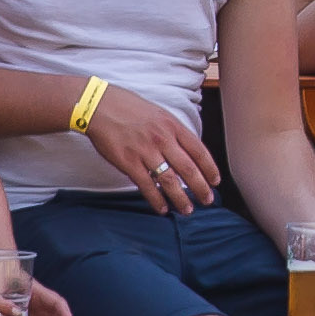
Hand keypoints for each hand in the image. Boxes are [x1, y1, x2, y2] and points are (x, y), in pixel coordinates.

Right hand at [80, 83, 221, 211]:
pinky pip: (146, 185)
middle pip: (188, 168)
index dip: (210, 168)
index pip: (199, 150)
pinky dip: (156, 199)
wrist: (99, 106)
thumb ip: (173, 132)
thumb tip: (186, 151)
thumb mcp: (159, 113)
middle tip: (208, 200)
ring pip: (170, 180)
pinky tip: (162, 208)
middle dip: (201, 187)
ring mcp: (146, 151)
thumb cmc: (128, 108)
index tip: (215, 181)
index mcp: (172, 125)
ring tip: (187, 210)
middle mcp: (162, 139)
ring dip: (181, 198)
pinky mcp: (129, 162)